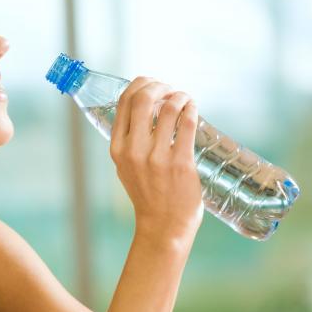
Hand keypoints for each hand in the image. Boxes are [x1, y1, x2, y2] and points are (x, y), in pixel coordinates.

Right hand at [109, 77, 203, 244]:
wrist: (163, 226)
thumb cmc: (148, 195)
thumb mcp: (126, 167)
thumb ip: (130, 141)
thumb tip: (143, 108)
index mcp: (118, 149)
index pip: (124, 102)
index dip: (140, 85)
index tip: (153, 84)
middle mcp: (134, 150)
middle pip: (143, 98)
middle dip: (160, 85)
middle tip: (171, 89)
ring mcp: (158, 157)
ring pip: (168, 107)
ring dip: (180, 95)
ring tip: (185, 98)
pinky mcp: (180, 162)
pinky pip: (187, 123)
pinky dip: (191, 109)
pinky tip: (193, 108)